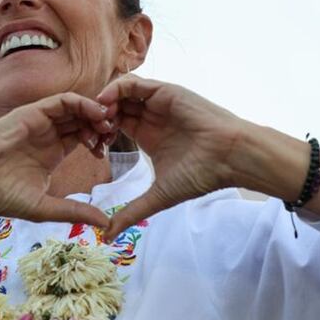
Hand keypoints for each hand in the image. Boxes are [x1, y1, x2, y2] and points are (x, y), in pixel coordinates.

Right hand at [0, 92, 115, 226]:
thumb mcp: (43, 207)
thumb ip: (74, 211)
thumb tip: (105, 224)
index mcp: (51, 153)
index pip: (83, 138)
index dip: (99, 142)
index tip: (106, 153)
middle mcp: (47, 135)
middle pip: (83, 121)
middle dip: (101, 125)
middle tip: (112, 135)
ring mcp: (40, 122)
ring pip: (76, 108)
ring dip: (95, 112)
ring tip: (108, 124)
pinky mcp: (32, 112)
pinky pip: (63, 100)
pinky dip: (82, 103)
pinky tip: (95, 113)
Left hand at [96, 75, 245, 238]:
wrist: (228, 157)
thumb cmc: (199, 175)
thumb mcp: (157, 196)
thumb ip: (132, 212)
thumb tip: (109, 236)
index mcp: (147, 135)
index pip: (114, 125)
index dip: (99, 134)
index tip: (93, 150)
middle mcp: (151, 116)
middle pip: (113, 107)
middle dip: (97, 118)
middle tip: (91, 134)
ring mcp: (157, 102)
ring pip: (120, 94)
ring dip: (104, 104)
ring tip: (98, 120)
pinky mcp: (164, 91)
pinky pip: (133, 83)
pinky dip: (115, 90)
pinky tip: (105, 105)